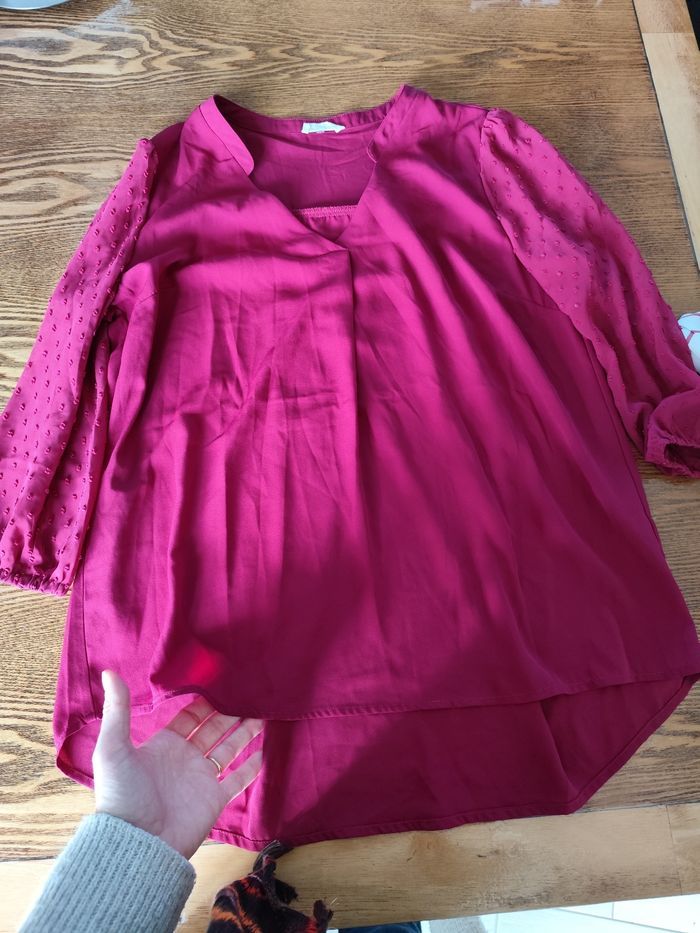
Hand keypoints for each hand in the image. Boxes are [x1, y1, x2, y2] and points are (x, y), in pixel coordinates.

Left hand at [92, 669, 263, 859]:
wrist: (137, 844)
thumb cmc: (123, 794)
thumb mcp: (114, 748)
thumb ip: (118, 710)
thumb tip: (109, 671)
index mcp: (164, 745)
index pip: (190, 716)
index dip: (206, 701)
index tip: (224, 682)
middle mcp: (185, 758)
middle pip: (214, 728)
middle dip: (231, 711)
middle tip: (250, 691)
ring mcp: (202, 779)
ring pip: (229, 748)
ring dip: (245, 731)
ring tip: (264, 712)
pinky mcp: (215, 799)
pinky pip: (238, 779)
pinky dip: (252, 766)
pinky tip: (265, 750)